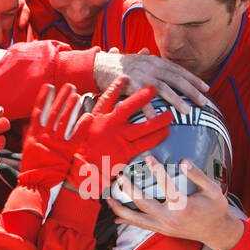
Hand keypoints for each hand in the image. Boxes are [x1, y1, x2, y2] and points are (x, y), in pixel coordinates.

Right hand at [17, 83, 84, 189]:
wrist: (35, 184)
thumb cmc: (31, 167)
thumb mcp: (26, 147)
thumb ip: (28, 133)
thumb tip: (27, 122)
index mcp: (34, 134)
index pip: (38, 111)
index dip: (43, 98)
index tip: (48, 86)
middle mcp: (44, 136)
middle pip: (53, 112)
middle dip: (61, 98)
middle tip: (69, 86)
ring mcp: (55, 144)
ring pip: (65, 121)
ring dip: (71, 107)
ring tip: (78, 95)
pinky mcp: (66, 152)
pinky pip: (76, 136)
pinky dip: (82, 126)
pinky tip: (88, 116)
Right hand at [71, 78, 169, 194]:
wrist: (82, 172)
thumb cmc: (80, 152)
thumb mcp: (80, 132)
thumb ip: (87, 121)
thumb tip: (88, 110)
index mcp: (97, 119)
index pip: (106, 100)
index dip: (115, 88)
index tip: (125, 77)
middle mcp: (108, 126)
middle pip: (127, 108)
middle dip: (141, 97)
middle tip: (154, 88)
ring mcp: (118, 139)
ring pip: (142, 126)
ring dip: (158, 120)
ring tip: (170, 114)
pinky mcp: (125, 153)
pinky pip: (145, 143)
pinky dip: (157, 137)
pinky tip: (166, 132)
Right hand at [93, 49, 208, 113]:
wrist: (97, 65)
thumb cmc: (118, 65)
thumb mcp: (134, 59)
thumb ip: (144, 57)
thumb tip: (148, 49)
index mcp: (155, 60)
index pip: (179, 70)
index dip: (193, 79)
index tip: (206, 88)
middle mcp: (151, 66)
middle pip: (176, 79)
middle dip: (192, 90)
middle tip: (204, 102)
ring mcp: (141, 74)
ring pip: (164, 88)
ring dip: (177, 100)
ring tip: (187, 111)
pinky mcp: (130, 84)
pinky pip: (142, 98)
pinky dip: (150, 108)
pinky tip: (157, 118)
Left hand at [108, 155, 243, 249]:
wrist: (216, 232)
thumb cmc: (215, 210)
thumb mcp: (213, 190)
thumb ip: (198, 175)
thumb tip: (184, 162)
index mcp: (183, 207)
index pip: (166, 185)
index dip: (156, 169)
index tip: (148, 157)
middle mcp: (170, 218)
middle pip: (143, 204)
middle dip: (129, 189)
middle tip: (120, 177)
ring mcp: (164, 226)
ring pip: (136, 219)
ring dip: (120, 208)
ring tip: (109, 198)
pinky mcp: (161, 230)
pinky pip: (140, 225)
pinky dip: (127, 220)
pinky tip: (116, 216)